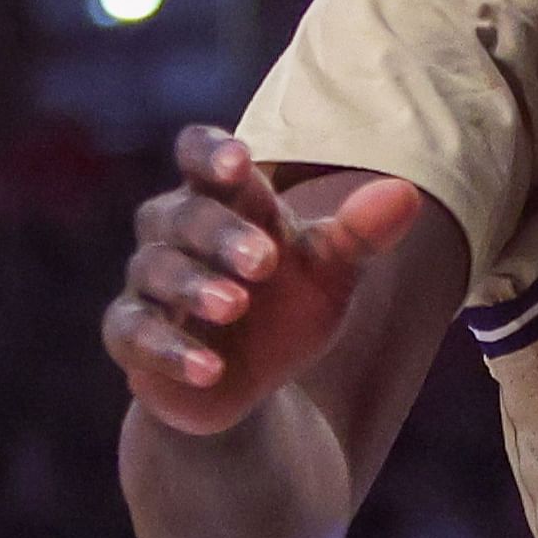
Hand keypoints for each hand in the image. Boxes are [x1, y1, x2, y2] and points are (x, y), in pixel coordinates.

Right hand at [102, 127, 426, 437]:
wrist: (245, 383)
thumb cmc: (284, 306)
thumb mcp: (330, 273)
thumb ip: (360, 233)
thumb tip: (406, 194)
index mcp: (223, 199)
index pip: (199, 154)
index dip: (212, 153)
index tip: (240, 163)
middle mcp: (174, 232)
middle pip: (184, 214)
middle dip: (221, 234)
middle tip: (265, 261)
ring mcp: (148, 283)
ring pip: (155, 268)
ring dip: (194, 286)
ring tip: (235, 306)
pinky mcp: (131, 336)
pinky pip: (135, 334)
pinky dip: (171, 351)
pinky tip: (210, 369)